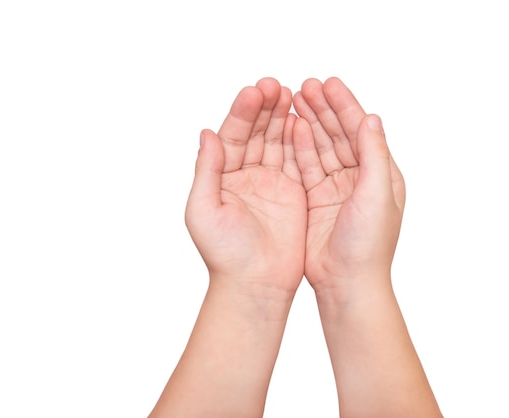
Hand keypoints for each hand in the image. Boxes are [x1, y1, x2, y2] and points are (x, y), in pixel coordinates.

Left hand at [185, 77, 306, 298]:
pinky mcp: (293, 192)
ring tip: (292, 94)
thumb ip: (207, 171)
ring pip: (277, 141)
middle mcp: (245, 175)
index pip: (231, 135)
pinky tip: (304, 120)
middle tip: (276, 86)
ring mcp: (271, 182)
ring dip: (283, 117)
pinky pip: (296, 160)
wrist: (255, 284)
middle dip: (265, 108)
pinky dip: (299, 140)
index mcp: (222, 177)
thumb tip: (206, 132)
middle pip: (256, 133)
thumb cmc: (225, 254)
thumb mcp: (205, 210)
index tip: (255, 91)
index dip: (242, 113)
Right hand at [292, 77, 405, 292]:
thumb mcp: (376, 195)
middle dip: (323, 109)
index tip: (328, 84)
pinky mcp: (315, 200)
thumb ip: (374, 155)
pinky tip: (290, 128)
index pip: (362, 131)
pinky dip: (298, 147)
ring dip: (309, 123)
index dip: (345, 106)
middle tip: (306, 86)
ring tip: (294, 99)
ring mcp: (336, 188)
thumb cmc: (369, 245)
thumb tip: (372, 117)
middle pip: (339, 134)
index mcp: (381, 175)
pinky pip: (306, 166)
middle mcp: (359, 178)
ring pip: (321, 147)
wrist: (347, 283)